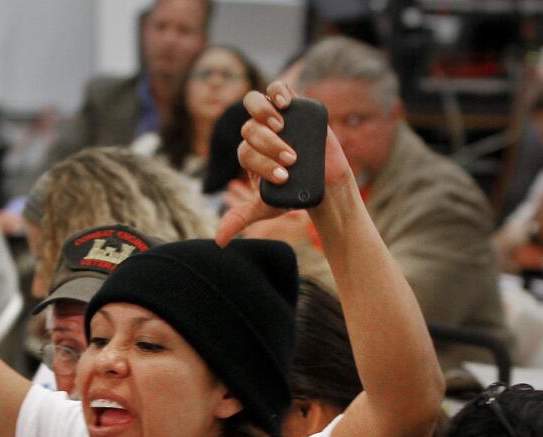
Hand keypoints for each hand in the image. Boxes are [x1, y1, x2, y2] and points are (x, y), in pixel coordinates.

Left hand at [215, 81, 354, 245]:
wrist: (323, 182)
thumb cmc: (292, 193)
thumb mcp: (265, 208)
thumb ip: (240, 218)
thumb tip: (219, 241)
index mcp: (247, 154)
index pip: (244, 153)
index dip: (261, 163)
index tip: (284, 176)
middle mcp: (256, 134)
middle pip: (249, 130)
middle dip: (269, 145)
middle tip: (291, 159)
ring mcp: (272, 118)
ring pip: (254, 105)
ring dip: (264, 114)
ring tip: (281, 126)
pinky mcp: (290, 106)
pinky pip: (275, 90)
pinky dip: (277, 93)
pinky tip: (285, 103)